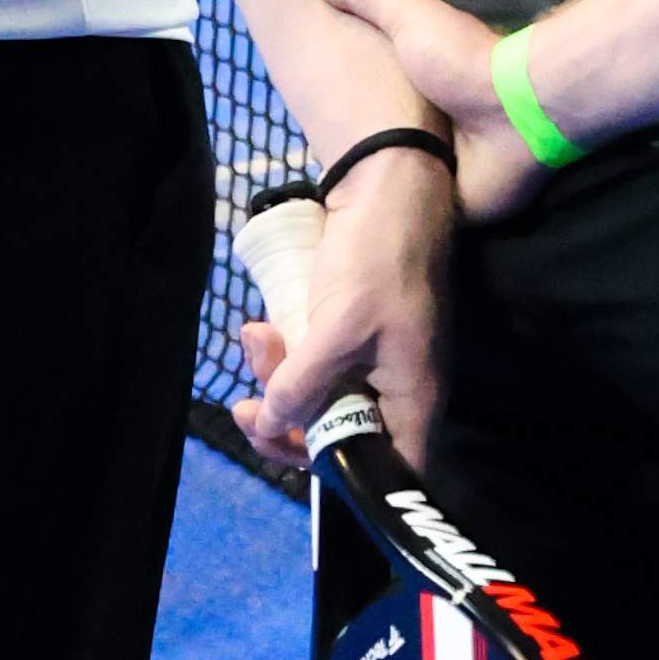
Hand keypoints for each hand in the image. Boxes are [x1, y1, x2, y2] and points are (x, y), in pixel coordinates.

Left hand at [250, 129, 455, 461]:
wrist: (389, 184)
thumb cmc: (378, 258)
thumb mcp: (336, 328)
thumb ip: (304, 386)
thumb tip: (273, 427)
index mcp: (413, 399)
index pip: (386, 470)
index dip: (338, 476)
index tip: (285, 450)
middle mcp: (399, 390)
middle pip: (341, 437)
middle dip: (286, 420)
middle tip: (245, 404)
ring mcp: (376, 362)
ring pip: (321, 399)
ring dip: (277, 379)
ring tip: (252, 335)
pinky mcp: (354, 336)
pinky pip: (316, 366)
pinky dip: (286, 355)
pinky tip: (260, 327)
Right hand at [305, 0, 537, 221]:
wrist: (515, 110)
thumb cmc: (463, 61)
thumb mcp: (405, 17)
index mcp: (421, 95)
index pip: (377, 109)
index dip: (348, 117)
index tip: (312, 125)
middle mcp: (435, 135)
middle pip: (386, 154)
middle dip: (361, 166)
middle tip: (316, 182)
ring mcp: (446, 176)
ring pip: (403, 194)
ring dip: (381, 199)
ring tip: (333, 214)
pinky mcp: (458, 211)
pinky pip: (423, 226)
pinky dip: (404, 229)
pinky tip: (367, 238)